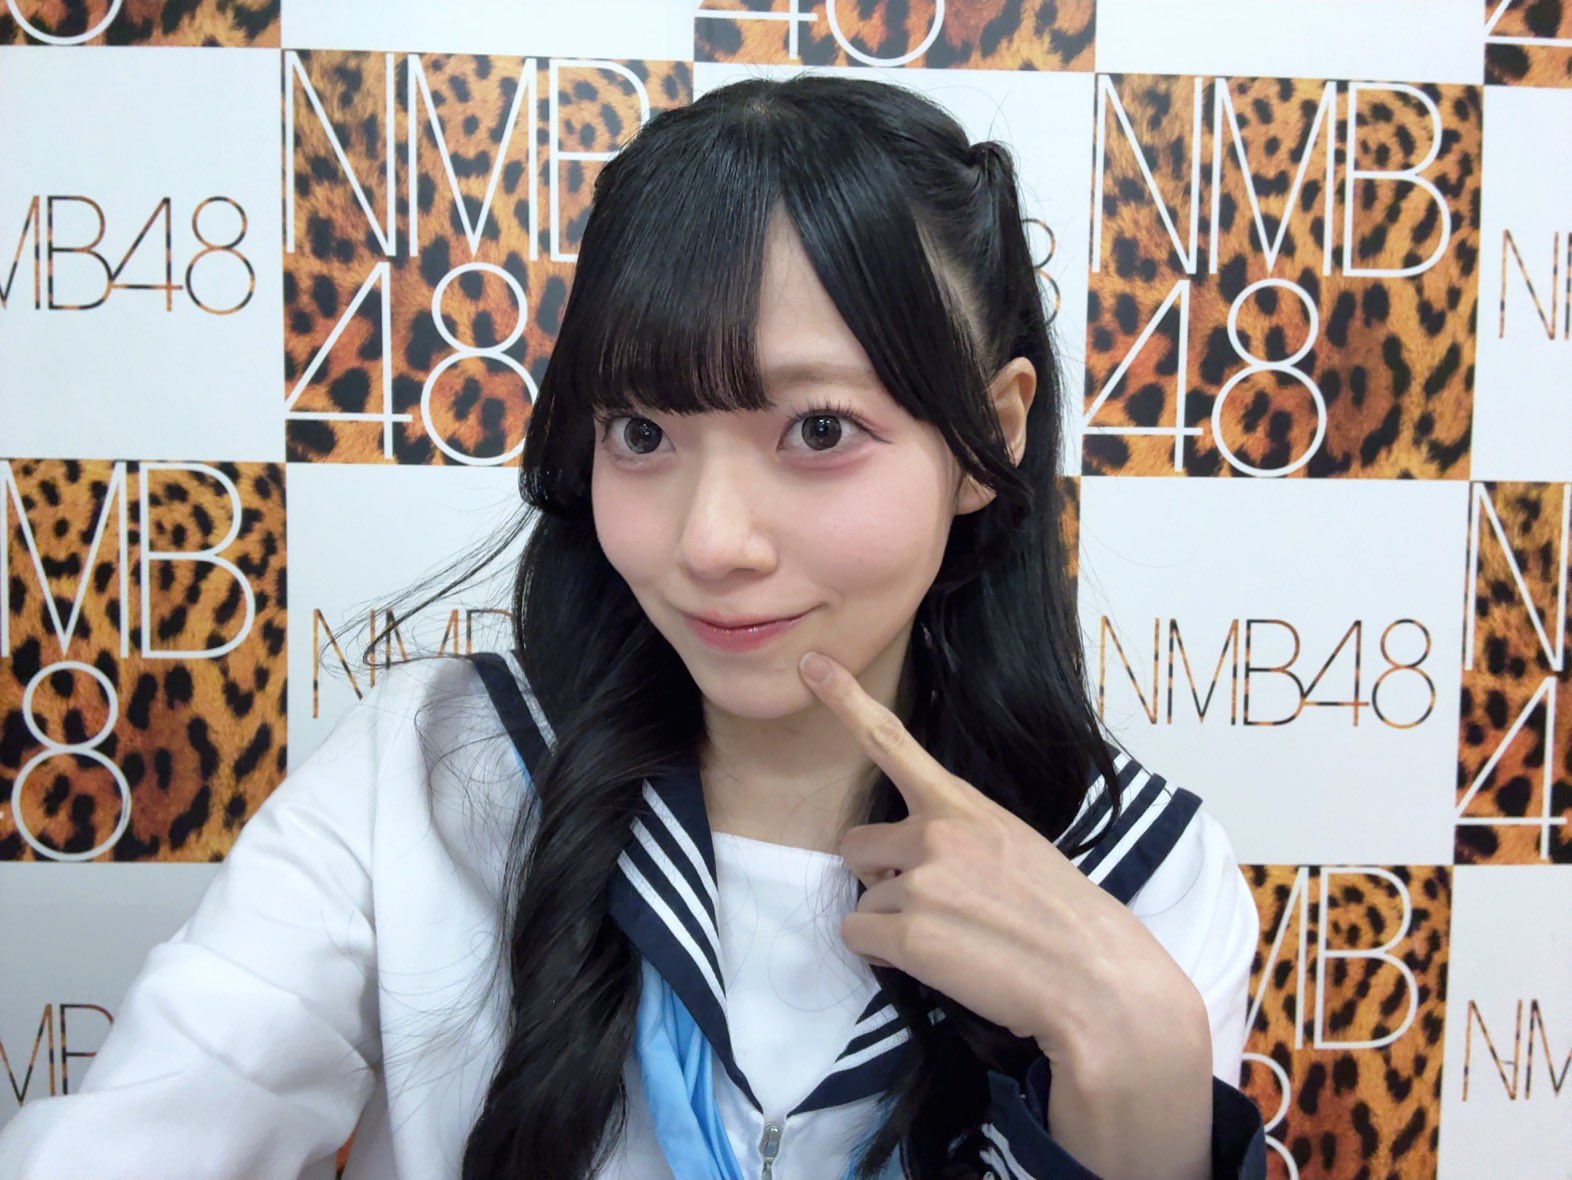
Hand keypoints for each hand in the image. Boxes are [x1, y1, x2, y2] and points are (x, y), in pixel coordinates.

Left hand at [796, 648, 1199, 1069]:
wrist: (1095, 977)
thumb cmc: (1062, 916)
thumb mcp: (1014, 846)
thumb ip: (957, 837)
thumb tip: (907, 858)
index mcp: (963, 806)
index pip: (893, 742)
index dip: (845, 702)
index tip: (812, 666)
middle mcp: (935, 834)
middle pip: (855, 845)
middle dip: (877, 875)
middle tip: (932, 904)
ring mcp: (919, 884)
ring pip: (862, 900)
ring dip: (891, 923)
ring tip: (953, 938)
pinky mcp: (909, 935)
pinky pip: (859, 938)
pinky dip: (883, 955)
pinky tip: (935, 961)